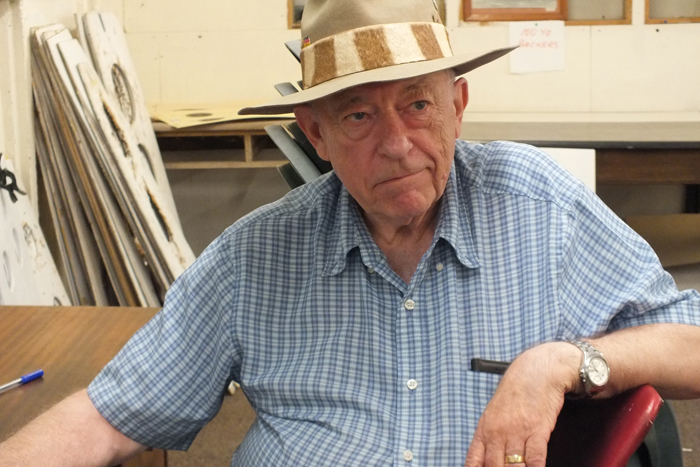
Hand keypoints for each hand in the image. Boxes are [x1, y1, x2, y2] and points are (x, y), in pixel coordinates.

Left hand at [464, 342, 580, 466]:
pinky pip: (534, 459)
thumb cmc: (514, 395)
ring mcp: (516, 432)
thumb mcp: (493, 416)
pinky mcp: (537, 430)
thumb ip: (488, 441)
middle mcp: (497, 433)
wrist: (535, 373)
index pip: (473, 462)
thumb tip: (482, 464)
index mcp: (484, 431)